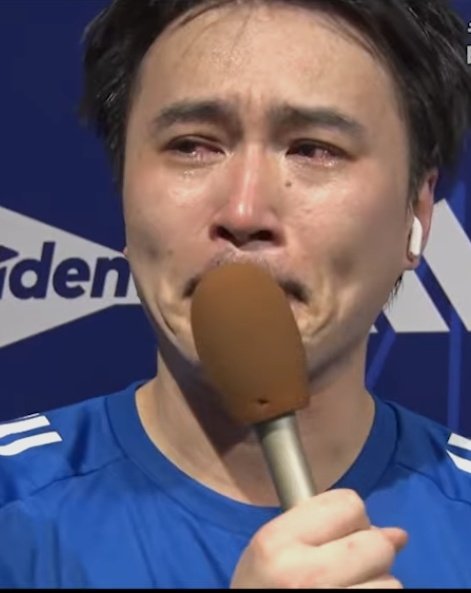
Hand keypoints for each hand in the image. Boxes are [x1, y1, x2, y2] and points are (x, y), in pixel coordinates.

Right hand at [231, 489, 406, 588]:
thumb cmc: (262, 588)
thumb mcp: (273, 548)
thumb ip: (321, 527)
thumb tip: (399, 535)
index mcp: (277, 541)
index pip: (348, 504)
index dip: (349, 518)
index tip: (336, 535)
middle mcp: (305, 574)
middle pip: (377, 543)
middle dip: (369, 551)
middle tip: (346, 566)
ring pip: (390, 583)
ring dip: (376, 584)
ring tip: (348, 588)